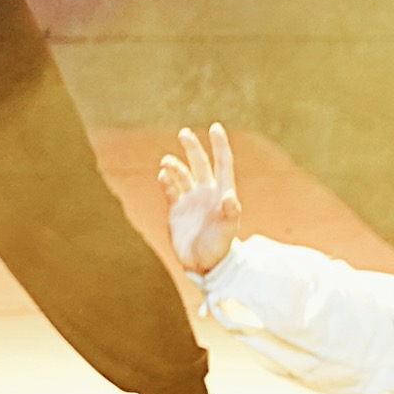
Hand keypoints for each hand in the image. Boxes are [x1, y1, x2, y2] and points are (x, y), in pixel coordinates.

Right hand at [153, 121, 244, 277]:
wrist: (204, 265)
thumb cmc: (220, 248)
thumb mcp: (227, 231)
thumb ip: (230, 213)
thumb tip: (231, 196)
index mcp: (221, 194)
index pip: (222, 164)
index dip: (220, 146)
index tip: (216, 128)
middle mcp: (206, 194)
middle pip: (200, 165)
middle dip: (193, 149)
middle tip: (184, 133)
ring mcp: (190, 201)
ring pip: (182, 176)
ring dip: (175, 167)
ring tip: (166, 162)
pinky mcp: (176, 211)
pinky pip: (170, 191)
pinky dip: (165, 182)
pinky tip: (162, 176)